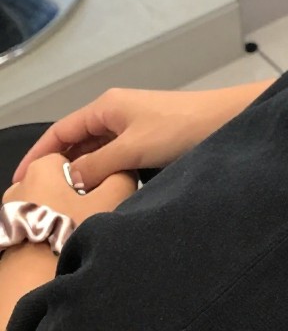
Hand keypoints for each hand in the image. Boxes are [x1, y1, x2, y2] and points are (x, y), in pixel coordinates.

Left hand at [0, 157, 135, 326]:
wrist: (33, 284)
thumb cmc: (70, 233)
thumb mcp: (113, 197)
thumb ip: (121, 174)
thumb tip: (122, 168)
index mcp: (42, 167)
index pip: (76, 157)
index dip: (94, 174)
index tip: (104, 193)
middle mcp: (20, 184)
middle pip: (61, 182)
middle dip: (77, 196)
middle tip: (93, 216)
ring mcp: (11, 213)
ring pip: (50, 206)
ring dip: (64, 216)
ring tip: (78, 234)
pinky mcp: (9, 237)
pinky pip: (38, 227)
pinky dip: (50, 233)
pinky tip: (61, 247)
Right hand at [12, 82, 269, 191]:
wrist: (223, 121)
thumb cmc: (179, 128)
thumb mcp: (132, 149)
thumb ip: (96, 165)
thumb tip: (67, 179)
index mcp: (106, 107)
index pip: (61, 130)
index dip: (38, 153)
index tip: (18, 180)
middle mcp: (115, 112)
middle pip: (75, 140)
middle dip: (57, 165)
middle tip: (41, 196)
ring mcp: (131, 125)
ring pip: (94, 150)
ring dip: (81, 171)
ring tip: (65, 199)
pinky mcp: (145, 138)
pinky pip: (112, 155)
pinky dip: (101, 171)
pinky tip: (97, 191)